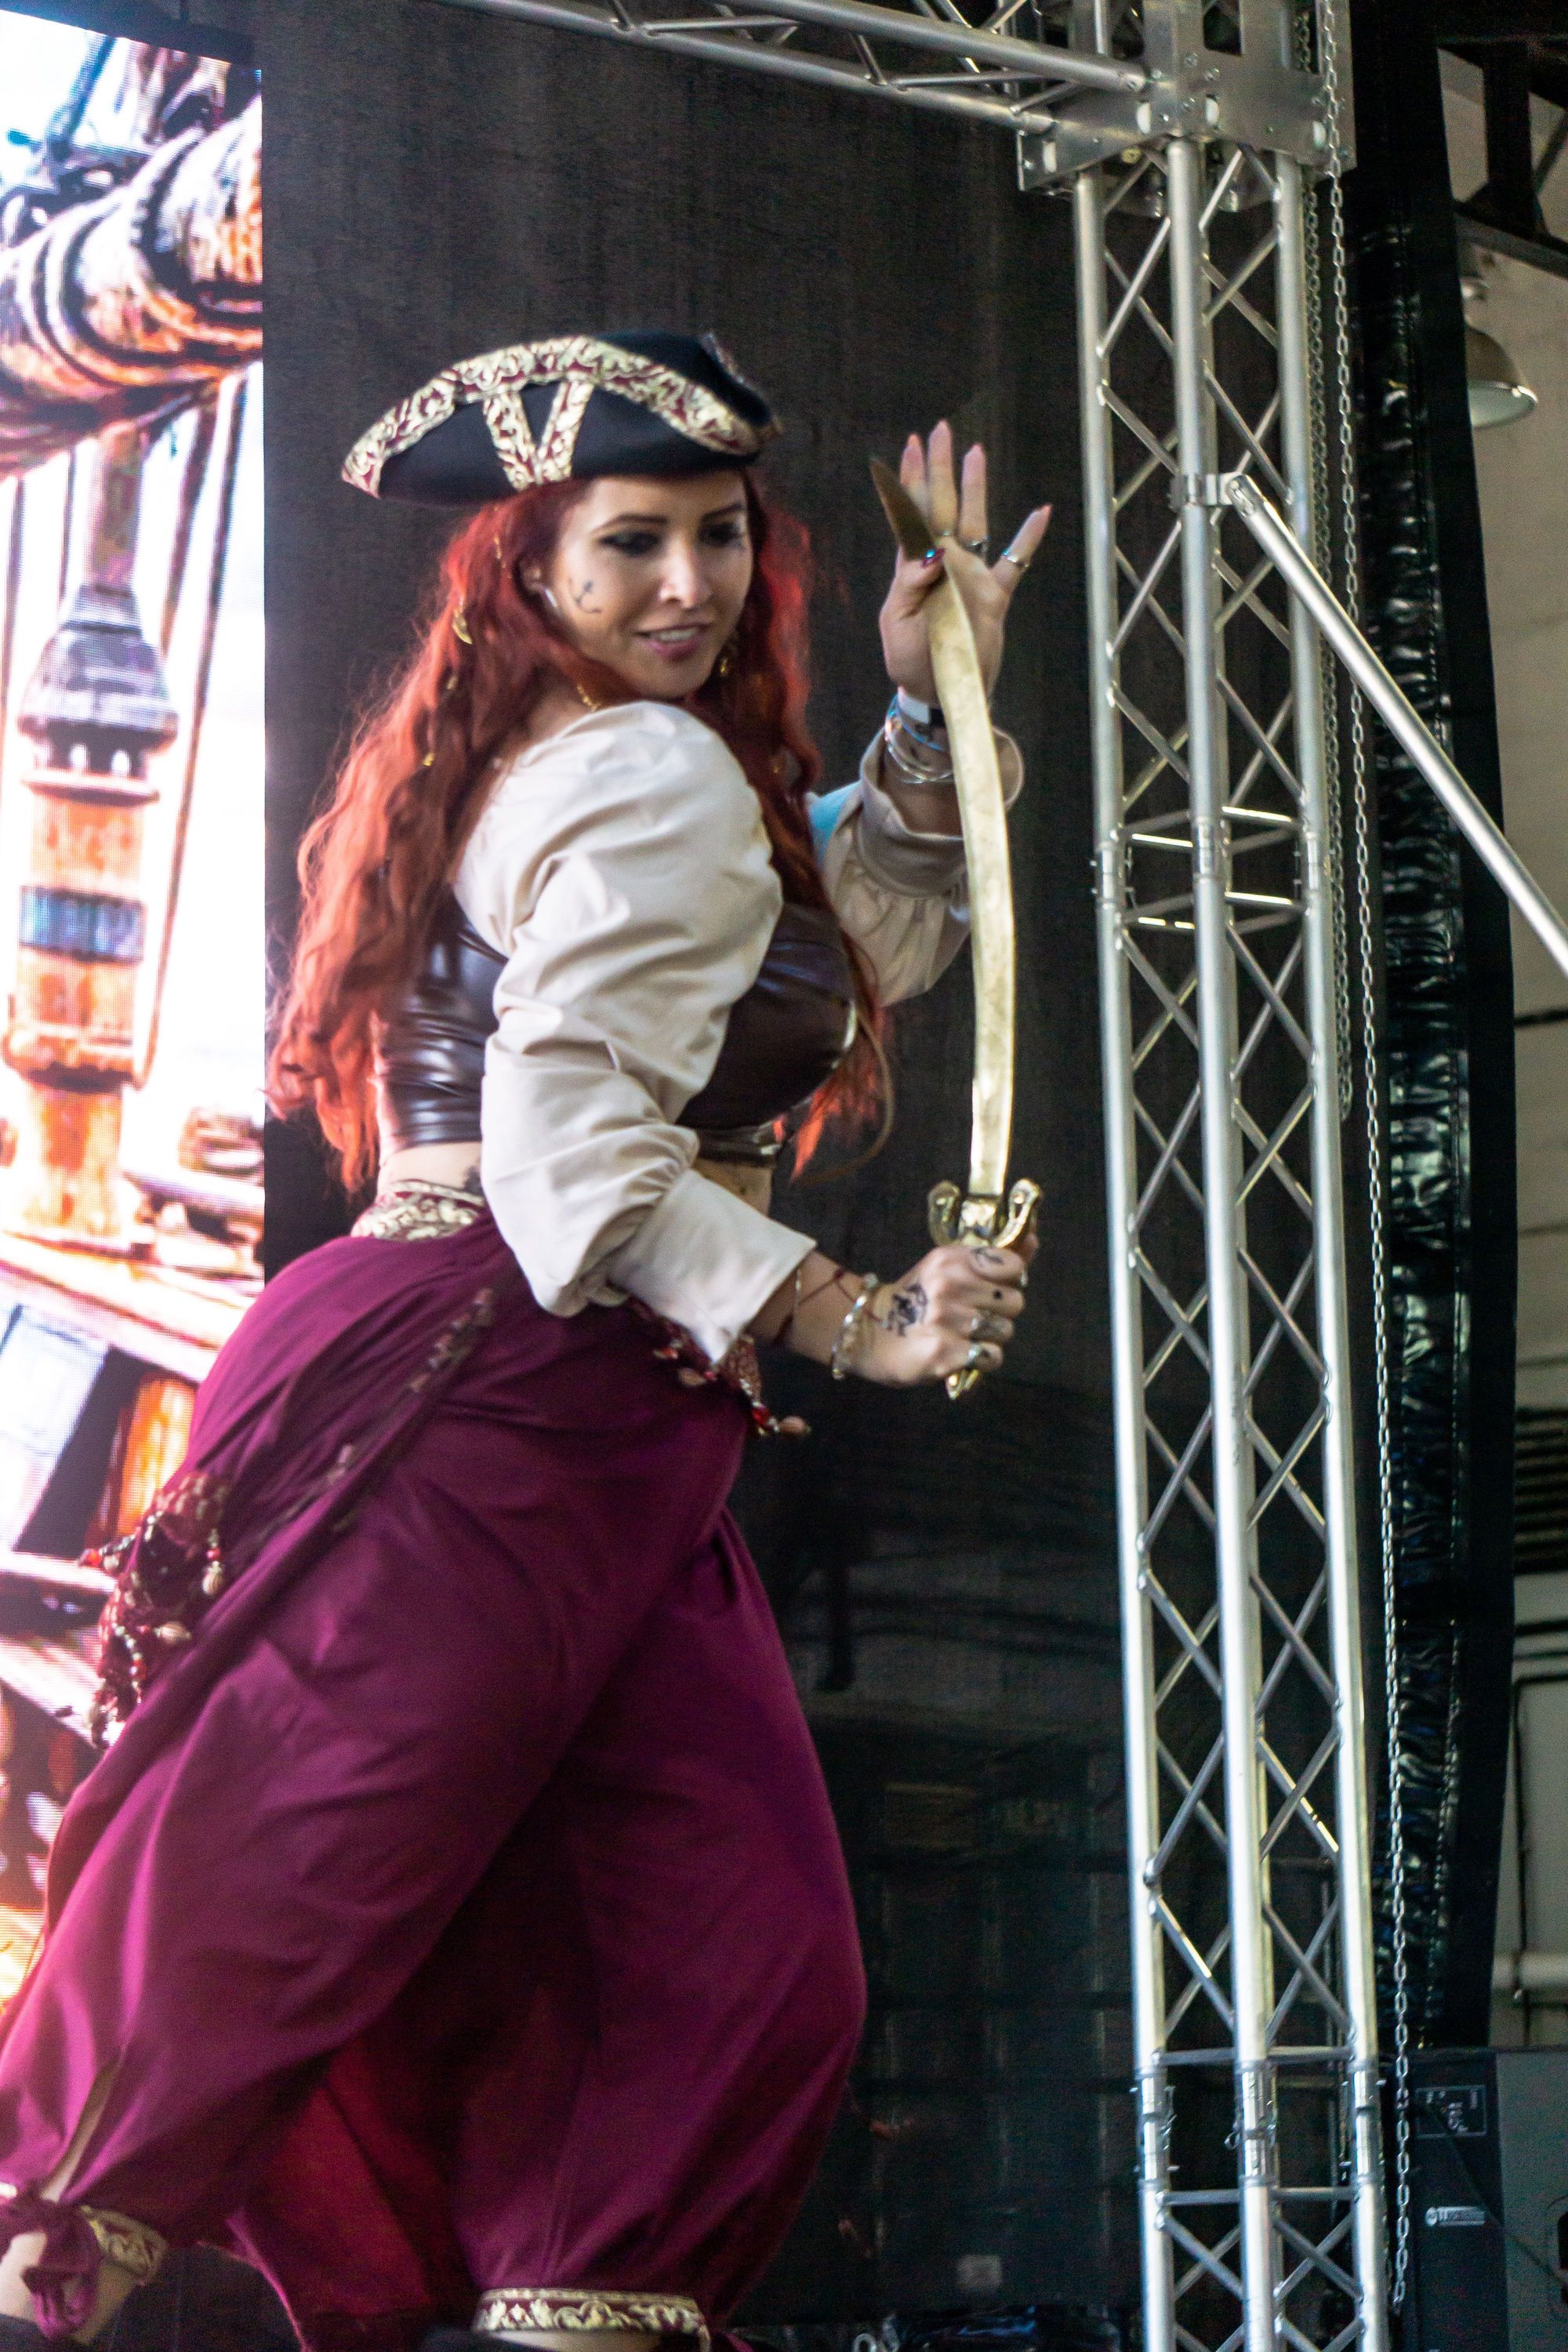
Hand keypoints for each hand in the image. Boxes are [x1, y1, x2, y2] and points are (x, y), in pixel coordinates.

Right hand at [852, 1235, 1036, 1387]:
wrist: (870, 1333)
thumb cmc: (918, 1299)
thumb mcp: (949, 1268)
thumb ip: (995, 1258)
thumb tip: (1033, 1238)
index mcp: (951, 1259)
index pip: (1013, 1265)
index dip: (1007, 1280)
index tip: (988, 1287)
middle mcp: (949, 1285)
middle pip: (1015, 1301)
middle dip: (999, 1312)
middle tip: (972, 1314)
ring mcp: (946, 1320)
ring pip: (1005, 1331)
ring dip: (990, 1337)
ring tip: (964, 1334)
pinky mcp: (946, 1353)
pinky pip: (993, 1356)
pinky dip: (982, 1359)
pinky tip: (962, 1352)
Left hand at [878, 421, 1050, 705]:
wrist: (939, 692)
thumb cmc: (910, 660)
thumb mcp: (899, 624)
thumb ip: (911, 586)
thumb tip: (928, 551)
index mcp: (915, 567)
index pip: (911, 514)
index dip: (910, 479)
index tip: (910, 446)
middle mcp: (944, 563)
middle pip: (942, 504)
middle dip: (940, 467)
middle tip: (941, 430)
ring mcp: (972, 576)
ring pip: (975, 521)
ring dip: (976, 487)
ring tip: (976, 453)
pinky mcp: (995, 596)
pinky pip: (1015, 562)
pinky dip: (1028, 539)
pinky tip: (1041, 513)